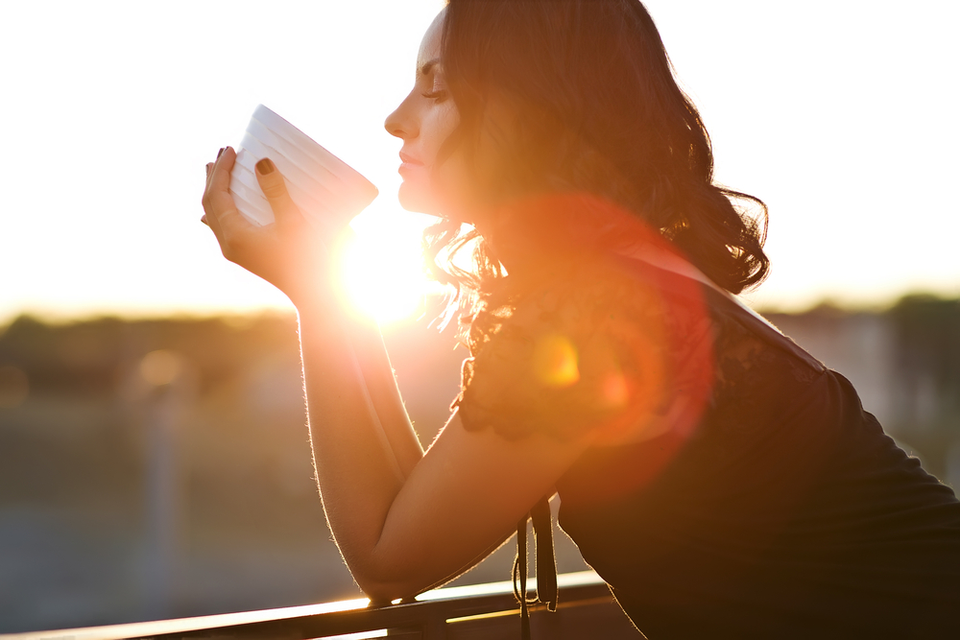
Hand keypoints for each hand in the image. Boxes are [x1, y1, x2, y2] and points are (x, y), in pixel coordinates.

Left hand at [201, 147, 337, 306]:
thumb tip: (261, 161)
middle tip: (223, 152)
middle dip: (215, 176)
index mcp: (235, 236)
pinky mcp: (242, 254)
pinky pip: (220, 226)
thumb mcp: (294, 222)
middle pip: (210, 203)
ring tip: (216, 169)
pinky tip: (217, 208)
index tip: (232, 149)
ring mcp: (233, 251)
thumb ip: (276, 192)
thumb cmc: (308, 258)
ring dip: (214, 190)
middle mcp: (228, 244)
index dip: (222, 170)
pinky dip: (218, 208)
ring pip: (212, 215)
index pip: (218, 195)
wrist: (312, 291)